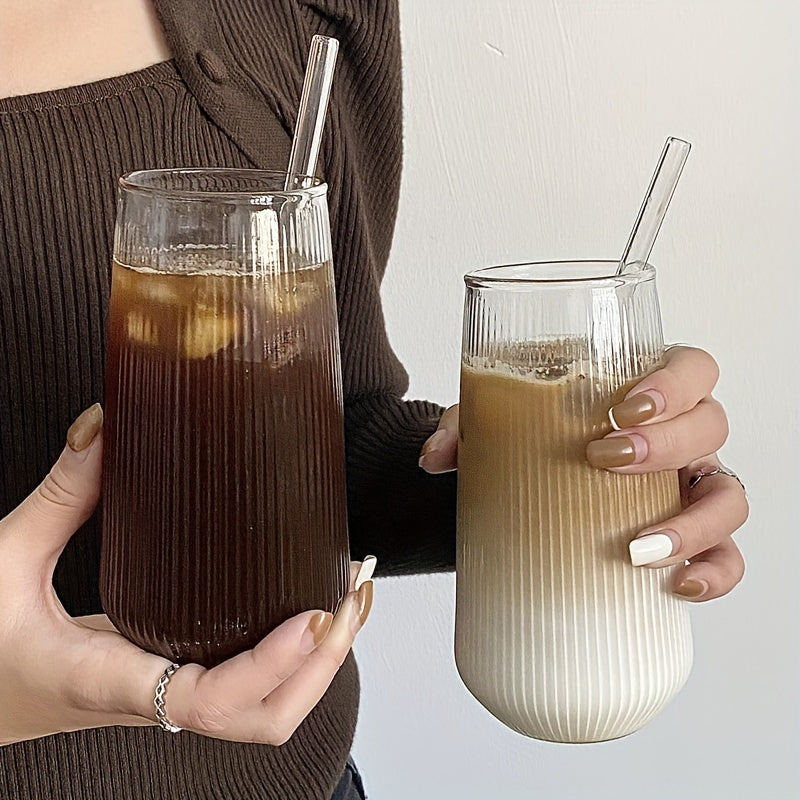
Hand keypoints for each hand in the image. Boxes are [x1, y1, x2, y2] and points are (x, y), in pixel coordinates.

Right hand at [0, 405, 372, 746]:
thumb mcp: (2, 563)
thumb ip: (58, 494)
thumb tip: (106, 428)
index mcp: (105, 679)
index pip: (203, 700)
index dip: (269, 667)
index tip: (312, 616)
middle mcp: (148, 698)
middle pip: (261, 721)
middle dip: (320, 666)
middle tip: (349, 596)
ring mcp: (166, 695)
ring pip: (264, 713)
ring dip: (319, 664)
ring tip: (350, 598)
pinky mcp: (173, 679)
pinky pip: (249, 687)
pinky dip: (296, 657)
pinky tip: (314, 611)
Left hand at [418, 346, 747, 602]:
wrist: (526, 487)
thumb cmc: (526, 438)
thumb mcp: (495, 423)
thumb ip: (464, 427)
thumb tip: (432, 458)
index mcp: (644, 389)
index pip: (691, 367)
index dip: (674, 382)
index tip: (624, 408)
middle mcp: (677, 435)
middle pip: (712, 425)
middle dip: (667, 444)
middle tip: (605, 460)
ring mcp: (686, 487)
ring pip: (729, 496)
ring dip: (695, 522)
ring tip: (637, 548)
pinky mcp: (683, 537)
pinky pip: (725, 554)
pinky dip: (715, 572)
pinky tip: (679, 587)